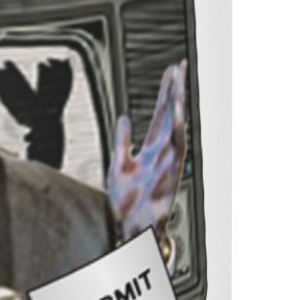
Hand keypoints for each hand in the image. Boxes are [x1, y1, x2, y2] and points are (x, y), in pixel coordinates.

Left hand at [105, 61, 188, 243]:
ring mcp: (168, 164)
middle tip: (181, 67)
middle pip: (171, 116)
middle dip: (176, 91)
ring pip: (177, 129)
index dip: (166, 92)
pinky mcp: (169, 175)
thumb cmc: (128, 205)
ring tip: (180, 85)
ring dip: (178, 106)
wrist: (130, 232)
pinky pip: (176, 150)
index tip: (171, 72)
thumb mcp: (118, 165)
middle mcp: (163, 153)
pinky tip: (176, 113)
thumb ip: (122, 141)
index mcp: (152, 150)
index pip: (161, 114)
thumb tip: (124, 119)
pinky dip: (177, 131)